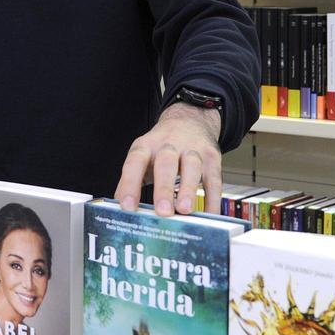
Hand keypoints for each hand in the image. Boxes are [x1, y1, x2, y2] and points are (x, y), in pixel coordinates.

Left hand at [115, 102, 220, 216]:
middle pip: (166, 163)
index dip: (130, 184)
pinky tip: (209, 215)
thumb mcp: (143, 156)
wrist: (190, 119)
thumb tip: (119, 207)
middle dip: (163, 188)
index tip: (127, 206)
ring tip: (185, 210)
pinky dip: (212, 199)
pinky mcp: (212, 157)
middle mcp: (169, 145)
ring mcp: (193, 149)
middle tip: (162, 211)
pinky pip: (214, 179)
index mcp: (147, 145)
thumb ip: (131, 180)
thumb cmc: (163, 146)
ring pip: (192, 167)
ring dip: (188, 189)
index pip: (135, 162)